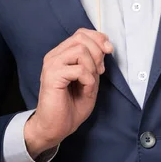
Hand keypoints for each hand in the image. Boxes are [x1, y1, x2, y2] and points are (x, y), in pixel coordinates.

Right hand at [24, 28, 112, 157]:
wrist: (55, 128)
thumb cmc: (71, 106)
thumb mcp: (90, 79)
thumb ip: (94, 62)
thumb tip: (104, 46)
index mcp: (62, 54)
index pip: (81, 33)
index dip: (98, 38)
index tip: (108, 50)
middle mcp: (54, 56)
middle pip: (81, 38)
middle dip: (97, 52)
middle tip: (99, 71)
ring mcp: (52, 64)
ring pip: (80, 50)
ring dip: (92, 67)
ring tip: (90, 83)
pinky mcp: (52, 76)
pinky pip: (79, 69)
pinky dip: (88, 81)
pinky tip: (85, 91)